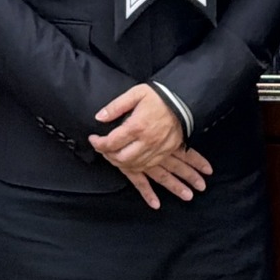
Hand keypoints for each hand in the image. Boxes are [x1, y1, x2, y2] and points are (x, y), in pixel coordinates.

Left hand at [90, 84, 211, 207]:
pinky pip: (152, 169)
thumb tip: (100, 117)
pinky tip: (145, 186)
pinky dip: (143, 174)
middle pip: (122, 158)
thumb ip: (116, 106)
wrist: (185, 101)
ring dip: (123, 166)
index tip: (94, 139)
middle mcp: (147, 142)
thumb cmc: (160, 96)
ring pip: (136, 166)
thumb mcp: (136, 94)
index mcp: (137, 126)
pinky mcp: (166, 152)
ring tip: (114, 159)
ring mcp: (157, 149)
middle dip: (110, 157)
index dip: (99, 143)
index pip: (112, 142)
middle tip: (104, 151)